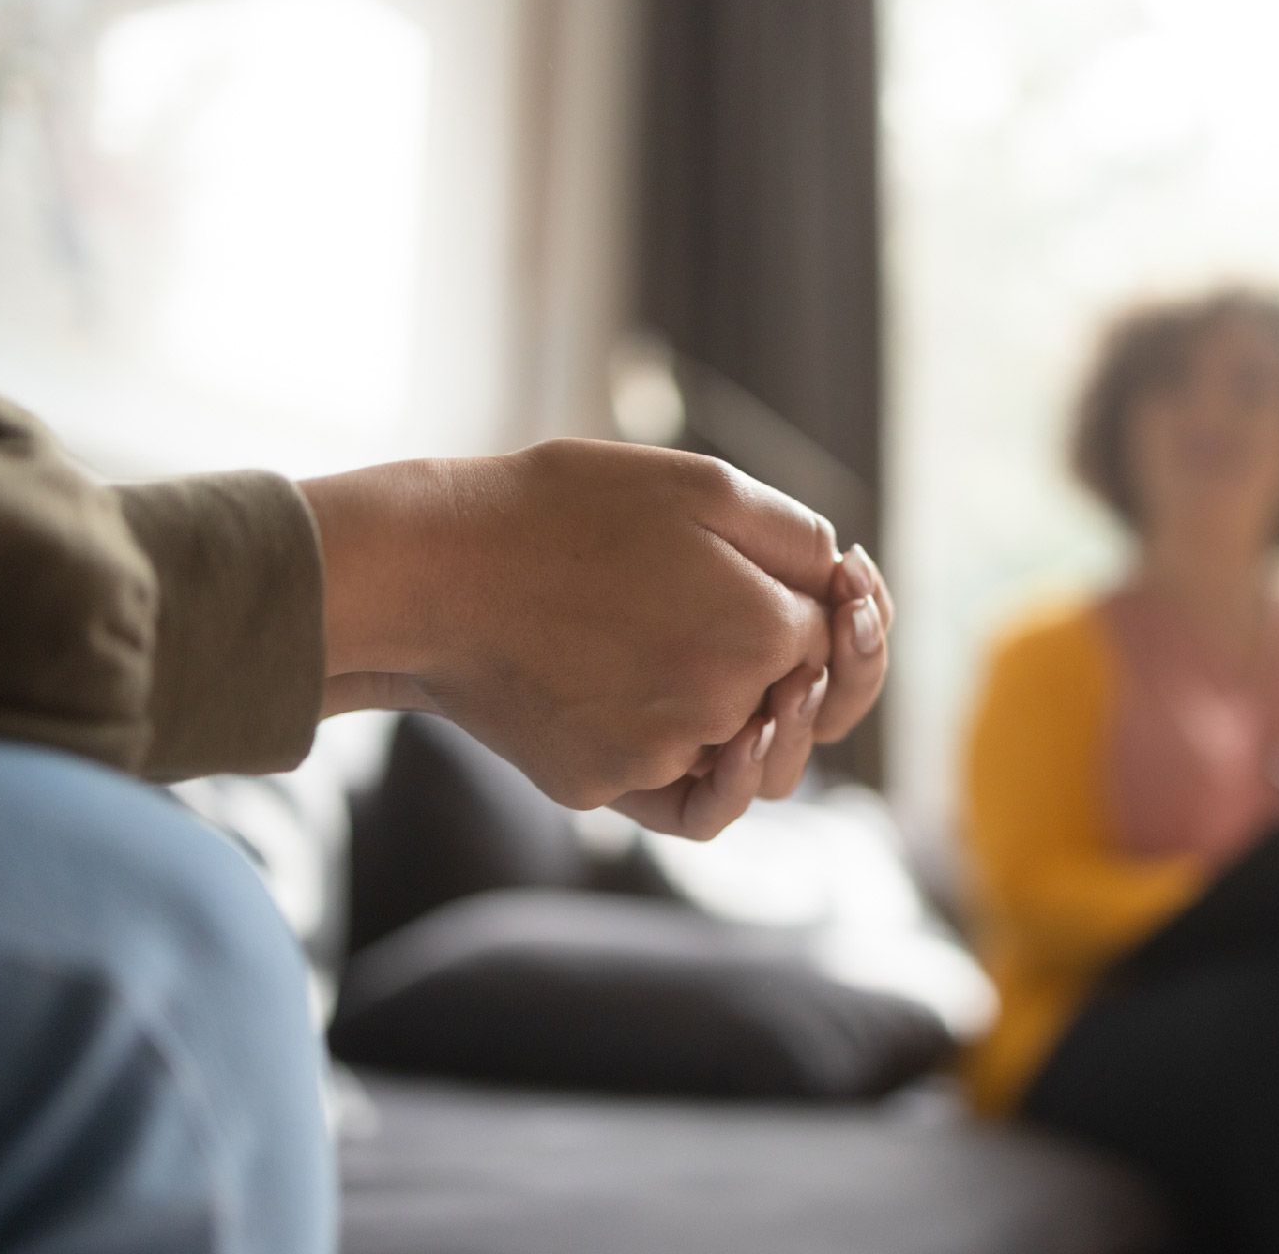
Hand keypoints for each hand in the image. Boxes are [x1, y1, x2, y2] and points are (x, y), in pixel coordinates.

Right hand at [301, 440, 853, 817]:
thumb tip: (845, 583)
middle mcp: (723, 711)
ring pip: (743, 763)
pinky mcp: (599, 787)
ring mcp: (658, 759)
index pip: (837, 640)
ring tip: (713, 662)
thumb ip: (796, 538)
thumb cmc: (565, 511)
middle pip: (801, 711)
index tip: (827, 580)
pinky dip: (688, 764)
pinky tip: (681, 723)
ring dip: (751, 723)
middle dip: (809, 672)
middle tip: (781, 627)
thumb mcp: (700, 486)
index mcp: (762, 633)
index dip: (839, 610)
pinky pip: (674, 792)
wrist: (433, 570)